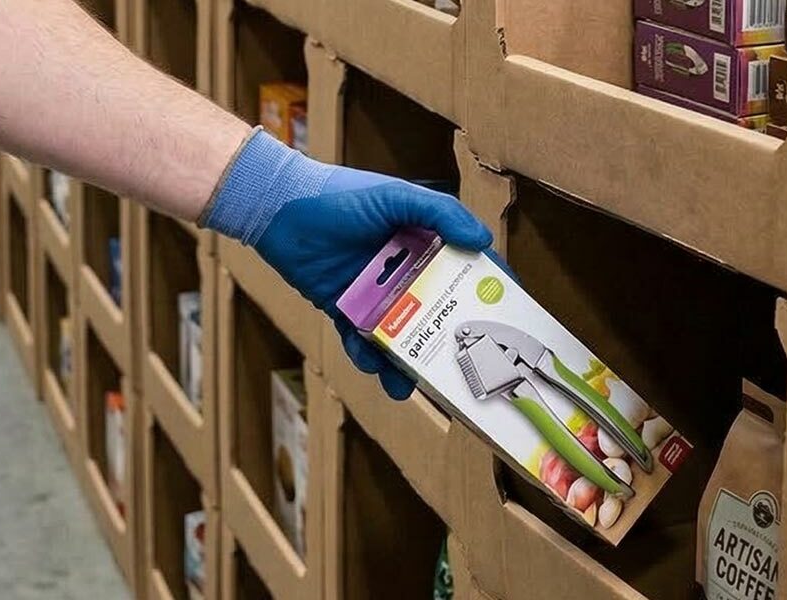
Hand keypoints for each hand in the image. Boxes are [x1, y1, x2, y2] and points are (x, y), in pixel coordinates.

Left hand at [199, 130, 491, 399]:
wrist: (278, 209)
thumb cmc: (339, 196)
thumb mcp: (395, 197)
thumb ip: (440, 213)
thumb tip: (483, 240)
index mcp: (425, 241)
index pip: (467, 266)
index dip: (488, 290)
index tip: (508, 317)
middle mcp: (406, 270)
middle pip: (436, 310)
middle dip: (448, 340)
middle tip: (462, 370)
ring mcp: (376, 293)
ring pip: (400, 334)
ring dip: (406, 361)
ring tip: (408, 386)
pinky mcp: (345, 308)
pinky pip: (361, 341)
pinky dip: (367, 356)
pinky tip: (372, 366)